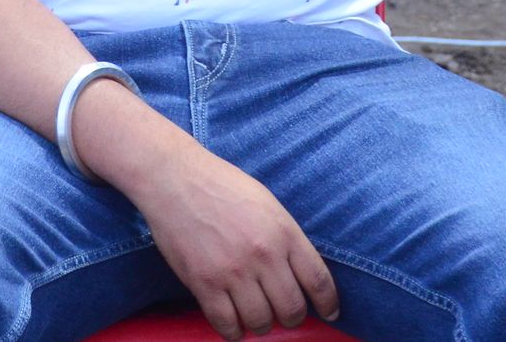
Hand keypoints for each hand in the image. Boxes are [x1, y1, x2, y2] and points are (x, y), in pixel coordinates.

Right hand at [130, 147, 339, 339]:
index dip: (328, 303)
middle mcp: (263, 255)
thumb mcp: (267, 204)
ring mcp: (233, 271)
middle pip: (292, 309)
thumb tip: (300, 274)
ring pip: (260, 322)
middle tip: (284, 315)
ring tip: (256, 317)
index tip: (330, 313)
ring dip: (261, 325)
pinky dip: (233, 332)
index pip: (318, 280)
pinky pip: (226, 325)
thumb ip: (285, 238)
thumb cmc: (222, 186)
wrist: (174, 179)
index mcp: (284, 232)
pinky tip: (233, 326)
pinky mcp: (204, 283)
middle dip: (292, 319)